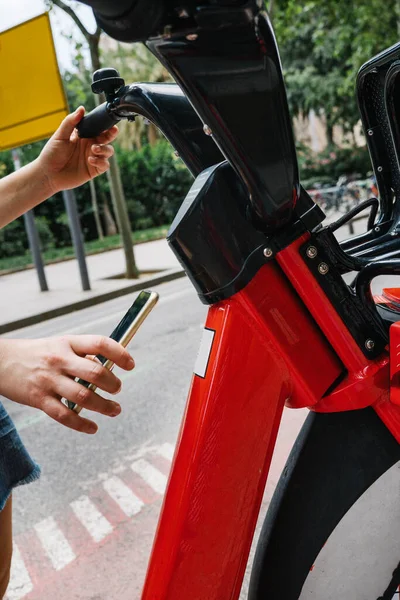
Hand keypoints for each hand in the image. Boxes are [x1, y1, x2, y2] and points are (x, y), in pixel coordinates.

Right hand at [0, 335, 134, 433]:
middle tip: (118, 389)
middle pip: (96, 373)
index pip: (100, 344)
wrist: (0, 362)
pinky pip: (65, 415)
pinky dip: (82, 424)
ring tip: (114, 410)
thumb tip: (108, 366)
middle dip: (113, 384)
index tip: (130, 365)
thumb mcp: (59, 344)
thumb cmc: (36, 353)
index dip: (120, 354)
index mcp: (67, 343)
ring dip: (104, 406)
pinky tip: (92, 427)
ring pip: (84, 397)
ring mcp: (49, 380)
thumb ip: (82, 354)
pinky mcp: (39, 400)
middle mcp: (60, 360)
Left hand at [37, 106, 118, 194]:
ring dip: (104, 149)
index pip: (97, 128)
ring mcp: (93, 158)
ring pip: (109, 151)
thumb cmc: (51, 154)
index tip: (109, 122)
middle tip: (112, 132)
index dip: (105, 125)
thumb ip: (70, 122)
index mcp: (83, 136)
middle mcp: (90, 146)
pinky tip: (90, 160)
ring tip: (94, 149)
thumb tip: (81, 108)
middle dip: (111, 134)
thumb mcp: (60, 136)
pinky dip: (101, 161)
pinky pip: (105, 165)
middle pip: (107, 138)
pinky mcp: (94, 170)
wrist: (48, 174)